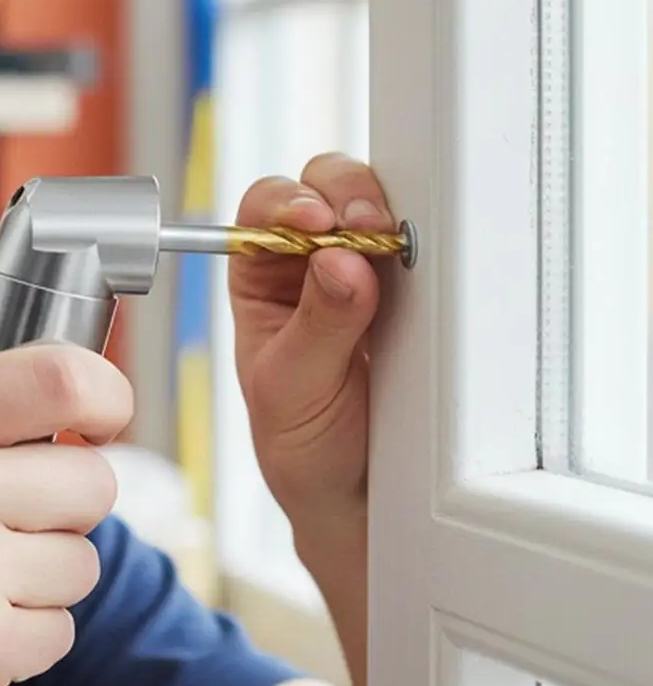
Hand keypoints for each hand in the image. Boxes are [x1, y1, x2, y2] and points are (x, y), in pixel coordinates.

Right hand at [0, 344, 132, 685]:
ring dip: (42, 579)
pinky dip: (22, 639)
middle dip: (68, 506)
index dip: (106, 397)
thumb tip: (73, 401)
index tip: (101, 420)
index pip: (61, 378)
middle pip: (93, 480)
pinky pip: (60, 632)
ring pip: (83, 562)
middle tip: (9, 524)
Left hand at [230, 154, 395, 538]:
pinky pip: (423, 252)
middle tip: (364, 224)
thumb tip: (338, 262)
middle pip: (322, 190)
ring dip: (388, 213)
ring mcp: (369, 275)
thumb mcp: (291, 388)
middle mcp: (309, 266)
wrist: (358, 495)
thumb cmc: (303, 443)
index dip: (285, 204)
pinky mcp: (418, 294)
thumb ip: (315, 327)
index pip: (261, 212)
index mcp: (259, 279)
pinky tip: (427, 261)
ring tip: (395, 242)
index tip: (312, 221)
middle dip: (343, 195)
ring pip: (377, 210)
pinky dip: (427, 245)